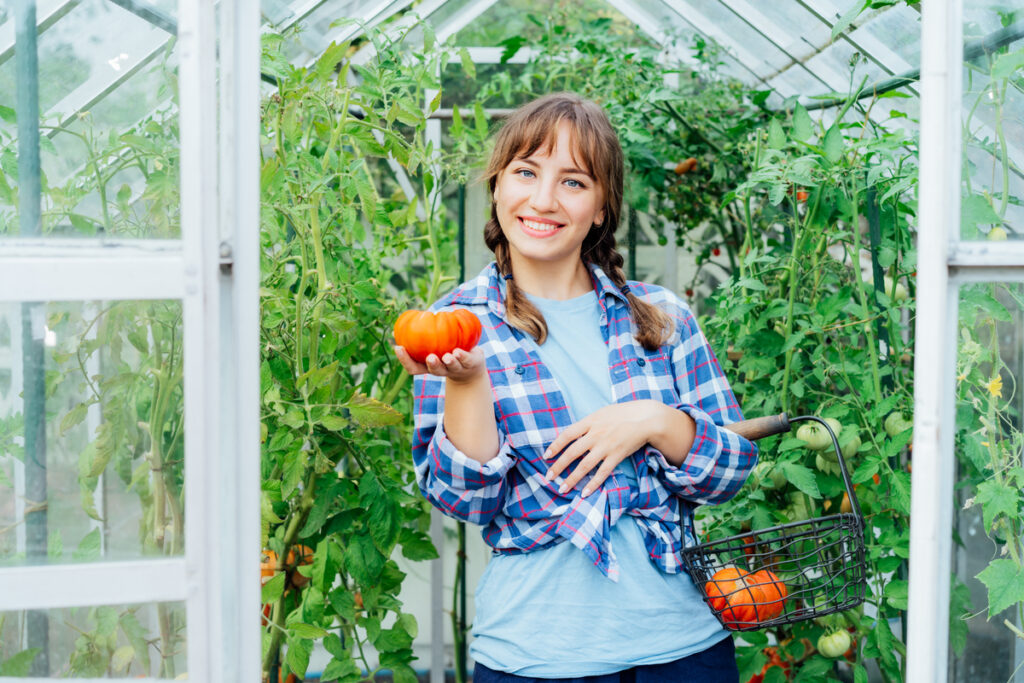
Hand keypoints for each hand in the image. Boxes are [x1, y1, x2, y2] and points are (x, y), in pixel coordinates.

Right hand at [394, 344, 485, 384]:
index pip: (413, 368)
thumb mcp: (433, 344)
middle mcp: (441, 370)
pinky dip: (462, 356)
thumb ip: (421, 335)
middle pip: (434, 370)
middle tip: (430, 357)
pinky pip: (466, 360)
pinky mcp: (469, 364)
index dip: (405, 360)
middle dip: (432, 364)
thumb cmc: (446, 350)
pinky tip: (458, 351)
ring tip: (447, 356)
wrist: (471, 366)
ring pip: (451, 367)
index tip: (398, 347)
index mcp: (429, 366)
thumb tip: (402, 323)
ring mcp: (456, 368)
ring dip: (449, 362)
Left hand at [544, 400, 667, 496]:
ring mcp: (606, 446)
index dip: (555, 446)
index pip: (567, 435)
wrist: (646, 418)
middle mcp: (596, 434)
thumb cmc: (623, 414)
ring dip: (572, 479)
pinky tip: (585, 493)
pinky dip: (593, 484)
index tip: (546, 456)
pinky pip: (602, 472)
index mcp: (590, 421)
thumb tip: (572, 436)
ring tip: (562, 489)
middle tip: (548, 477)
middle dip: (558, 466)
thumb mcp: (601, 413)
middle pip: (572, 452)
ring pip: (585, 465)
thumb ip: (587, 424)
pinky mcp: (617, 456)